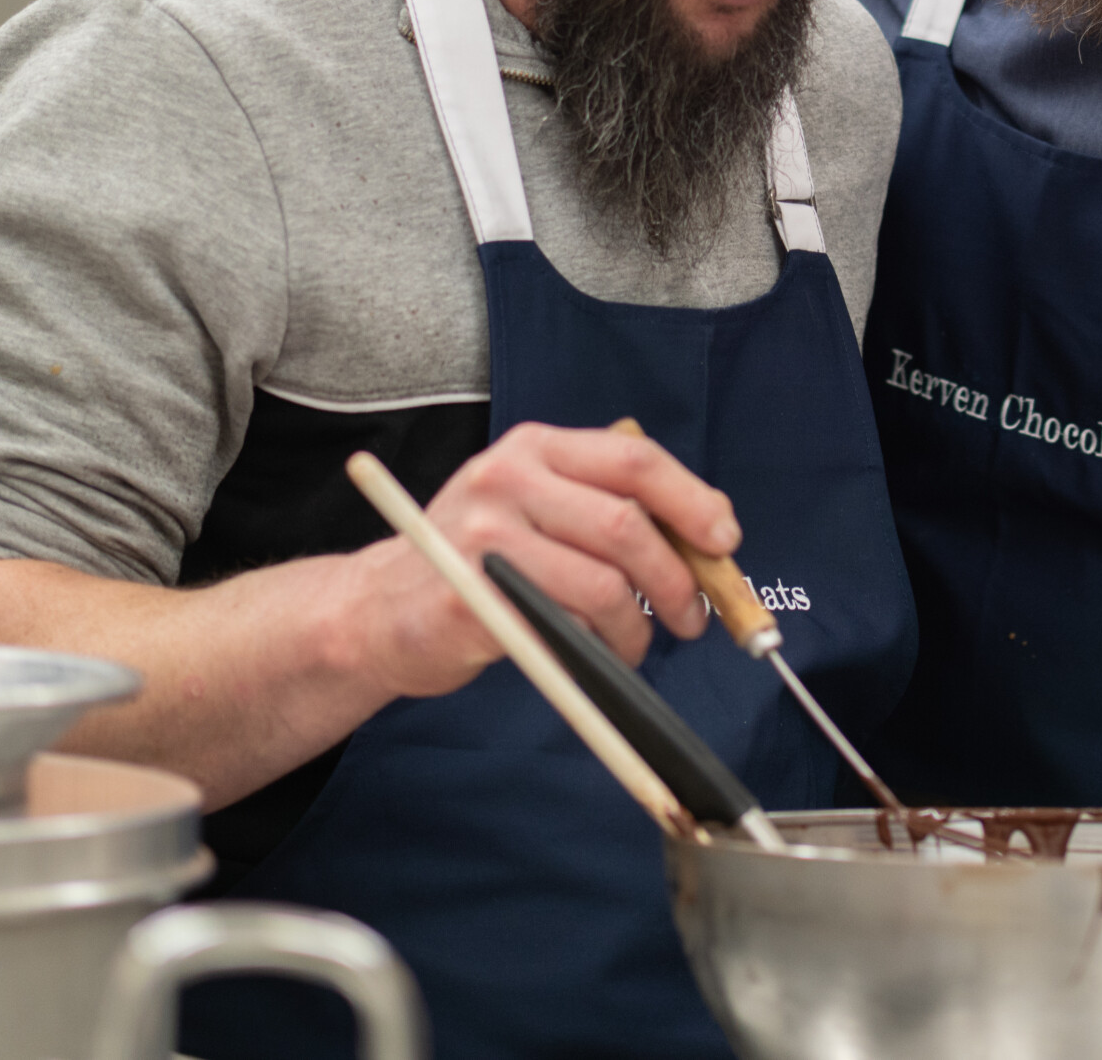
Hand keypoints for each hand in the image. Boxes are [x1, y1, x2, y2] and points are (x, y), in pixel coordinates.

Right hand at [348, 421, 740, 696]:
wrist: (377, 609)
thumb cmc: (477, 560)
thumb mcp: (533, 504)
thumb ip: (602, 504)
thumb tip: (703, 535)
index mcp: (535, 447)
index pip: (634, 459)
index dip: (692, 501)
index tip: (723, 541)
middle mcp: (505, 479)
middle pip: (625, 523)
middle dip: (676, 577)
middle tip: (694, 614)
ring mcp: (483, 537)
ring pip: (602, 583)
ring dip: (639, 626)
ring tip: (639, 644)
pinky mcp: (470, 598)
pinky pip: (562, 627)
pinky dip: (597, 649)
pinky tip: (597, 655)